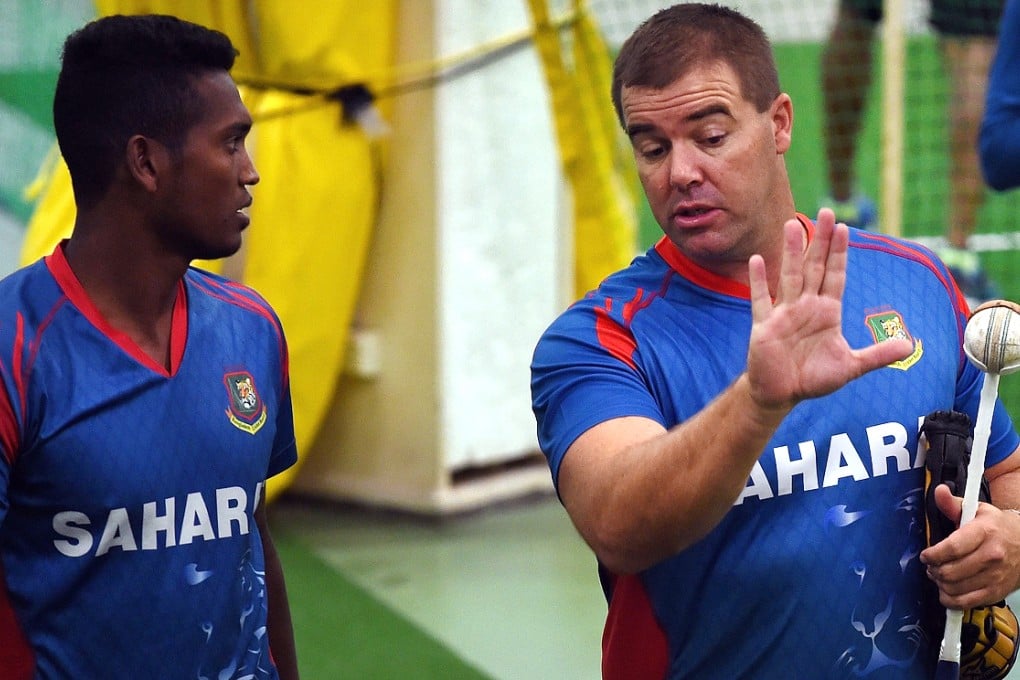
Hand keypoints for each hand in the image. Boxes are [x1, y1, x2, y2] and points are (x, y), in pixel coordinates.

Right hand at [745, 208, 913, 411]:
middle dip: (821, 240)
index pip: (836, 275)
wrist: (782, 393)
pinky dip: (759, 282)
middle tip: (827, 212)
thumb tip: (909, 345)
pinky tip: (757, 261)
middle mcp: (806, 307)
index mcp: (827, 312)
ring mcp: (784, 314)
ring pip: (790, 276)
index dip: (840, 252)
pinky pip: (760, 300)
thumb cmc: (813, 378)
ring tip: (792, 224)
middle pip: (815, 267)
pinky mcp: (764, 326)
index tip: (844, 227)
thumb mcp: (851, 366)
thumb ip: (878, 355)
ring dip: (792, 251)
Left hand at [921, 483, 1019, 607]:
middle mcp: (991, 556)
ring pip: (955, 588)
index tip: (925, 555)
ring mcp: (995, 576)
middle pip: (951, 571)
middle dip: (933, 569)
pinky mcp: (995, 592)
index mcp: (985, 533)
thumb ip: (953, 504)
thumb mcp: (977, 510)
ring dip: (940, 583)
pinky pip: (966, 602)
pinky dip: (950, 599)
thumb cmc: (997, 527)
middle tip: (930, 565)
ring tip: (938, 575)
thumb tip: (939, 491)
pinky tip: (946, 591)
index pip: (953, 548)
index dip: (933, 554)